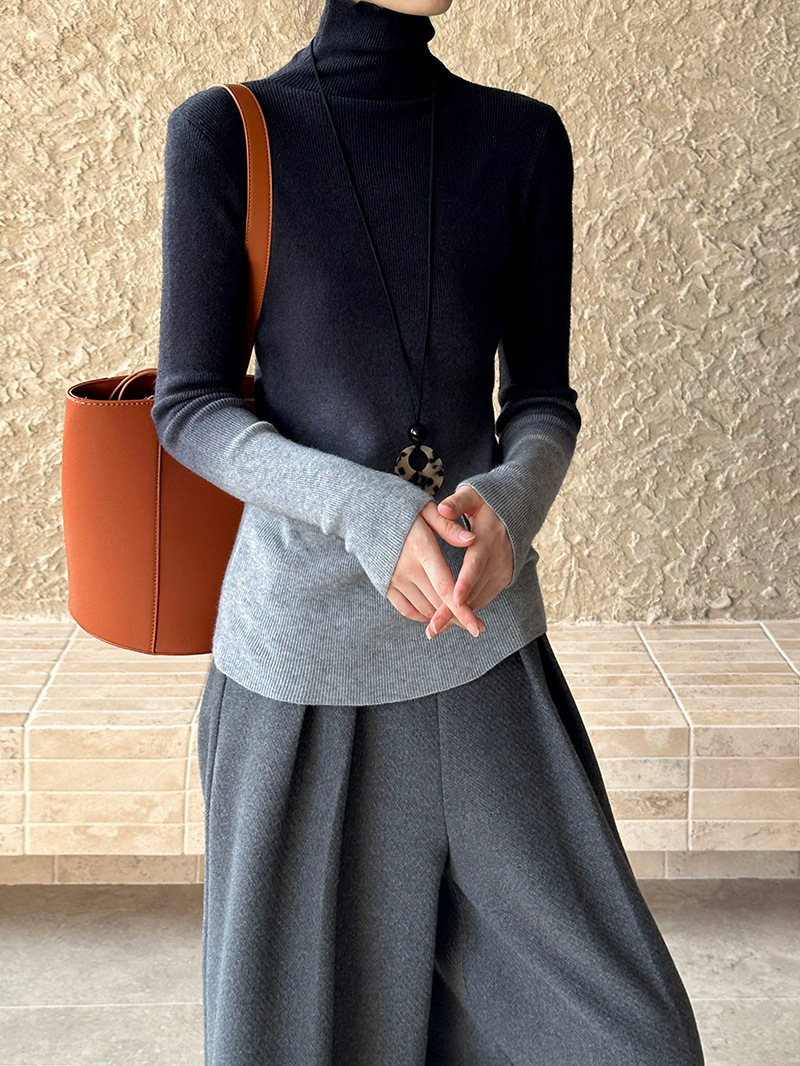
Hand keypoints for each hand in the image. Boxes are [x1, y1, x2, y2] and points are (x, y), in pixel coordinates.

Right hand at [387, 500, 486, 637]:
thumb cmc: (400, 507)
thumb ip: (449, 527)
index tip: (477, 627)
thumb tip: (472, 540)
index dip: (462, 610)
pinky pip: (407, 610)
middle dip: (459, 617)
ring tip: (458, 616)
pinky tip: (435, 613)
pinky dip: (423, 615)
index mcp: (421, 548)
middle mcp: (407, 568)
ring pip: (424, 609)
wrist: (362, 513)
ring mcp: (394, 578)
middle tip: (477, 625)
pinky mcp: (385, 585)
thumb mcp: (426, 509)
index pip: (445, 587)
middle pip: (437, 602)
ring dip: (442, 615)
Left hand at [423, 485, 512, 638]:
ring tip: (434, 629)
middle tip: (433, 626)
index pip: (476, 564)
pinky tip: (447, 621)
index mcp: (488, 539)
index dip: (465, 583)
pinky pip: (482, 599)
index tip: (453, 599)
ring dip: (458, 616)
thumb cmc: (486, 503)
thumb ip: (457, 502)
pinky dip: (467, 610)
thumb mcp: (472, 496)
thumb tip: (442, 508)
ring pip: (479, 599)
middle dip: (454, 610)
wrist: (517, 513)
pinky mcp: (502, 580)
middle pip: (475, 590)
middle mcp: (498, 559)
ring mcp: (502, 572)